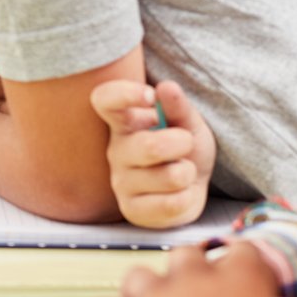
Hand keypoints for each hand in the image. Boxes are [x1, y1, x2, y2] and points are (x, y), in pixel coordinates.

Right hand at [97, 80, 215, 227]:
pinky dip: (187, 196)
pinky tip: (179, 193)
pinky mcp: (131, 210)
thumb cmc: (183, 148)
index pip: (105, 100)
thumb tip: (166, 87)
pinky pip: (171, 204)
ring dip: (187, 173)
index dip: (123, 94)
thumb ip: (178, 106)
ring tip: (181, 171)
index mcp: (124, 122)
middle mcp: (116, 150)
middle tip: (186, 143)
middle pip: (150, 147)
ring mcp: (120, 182)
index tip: (150, 97)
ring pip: (169, 177)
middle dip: (182, 144)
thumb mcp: (188, 122)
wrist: (191, 185)